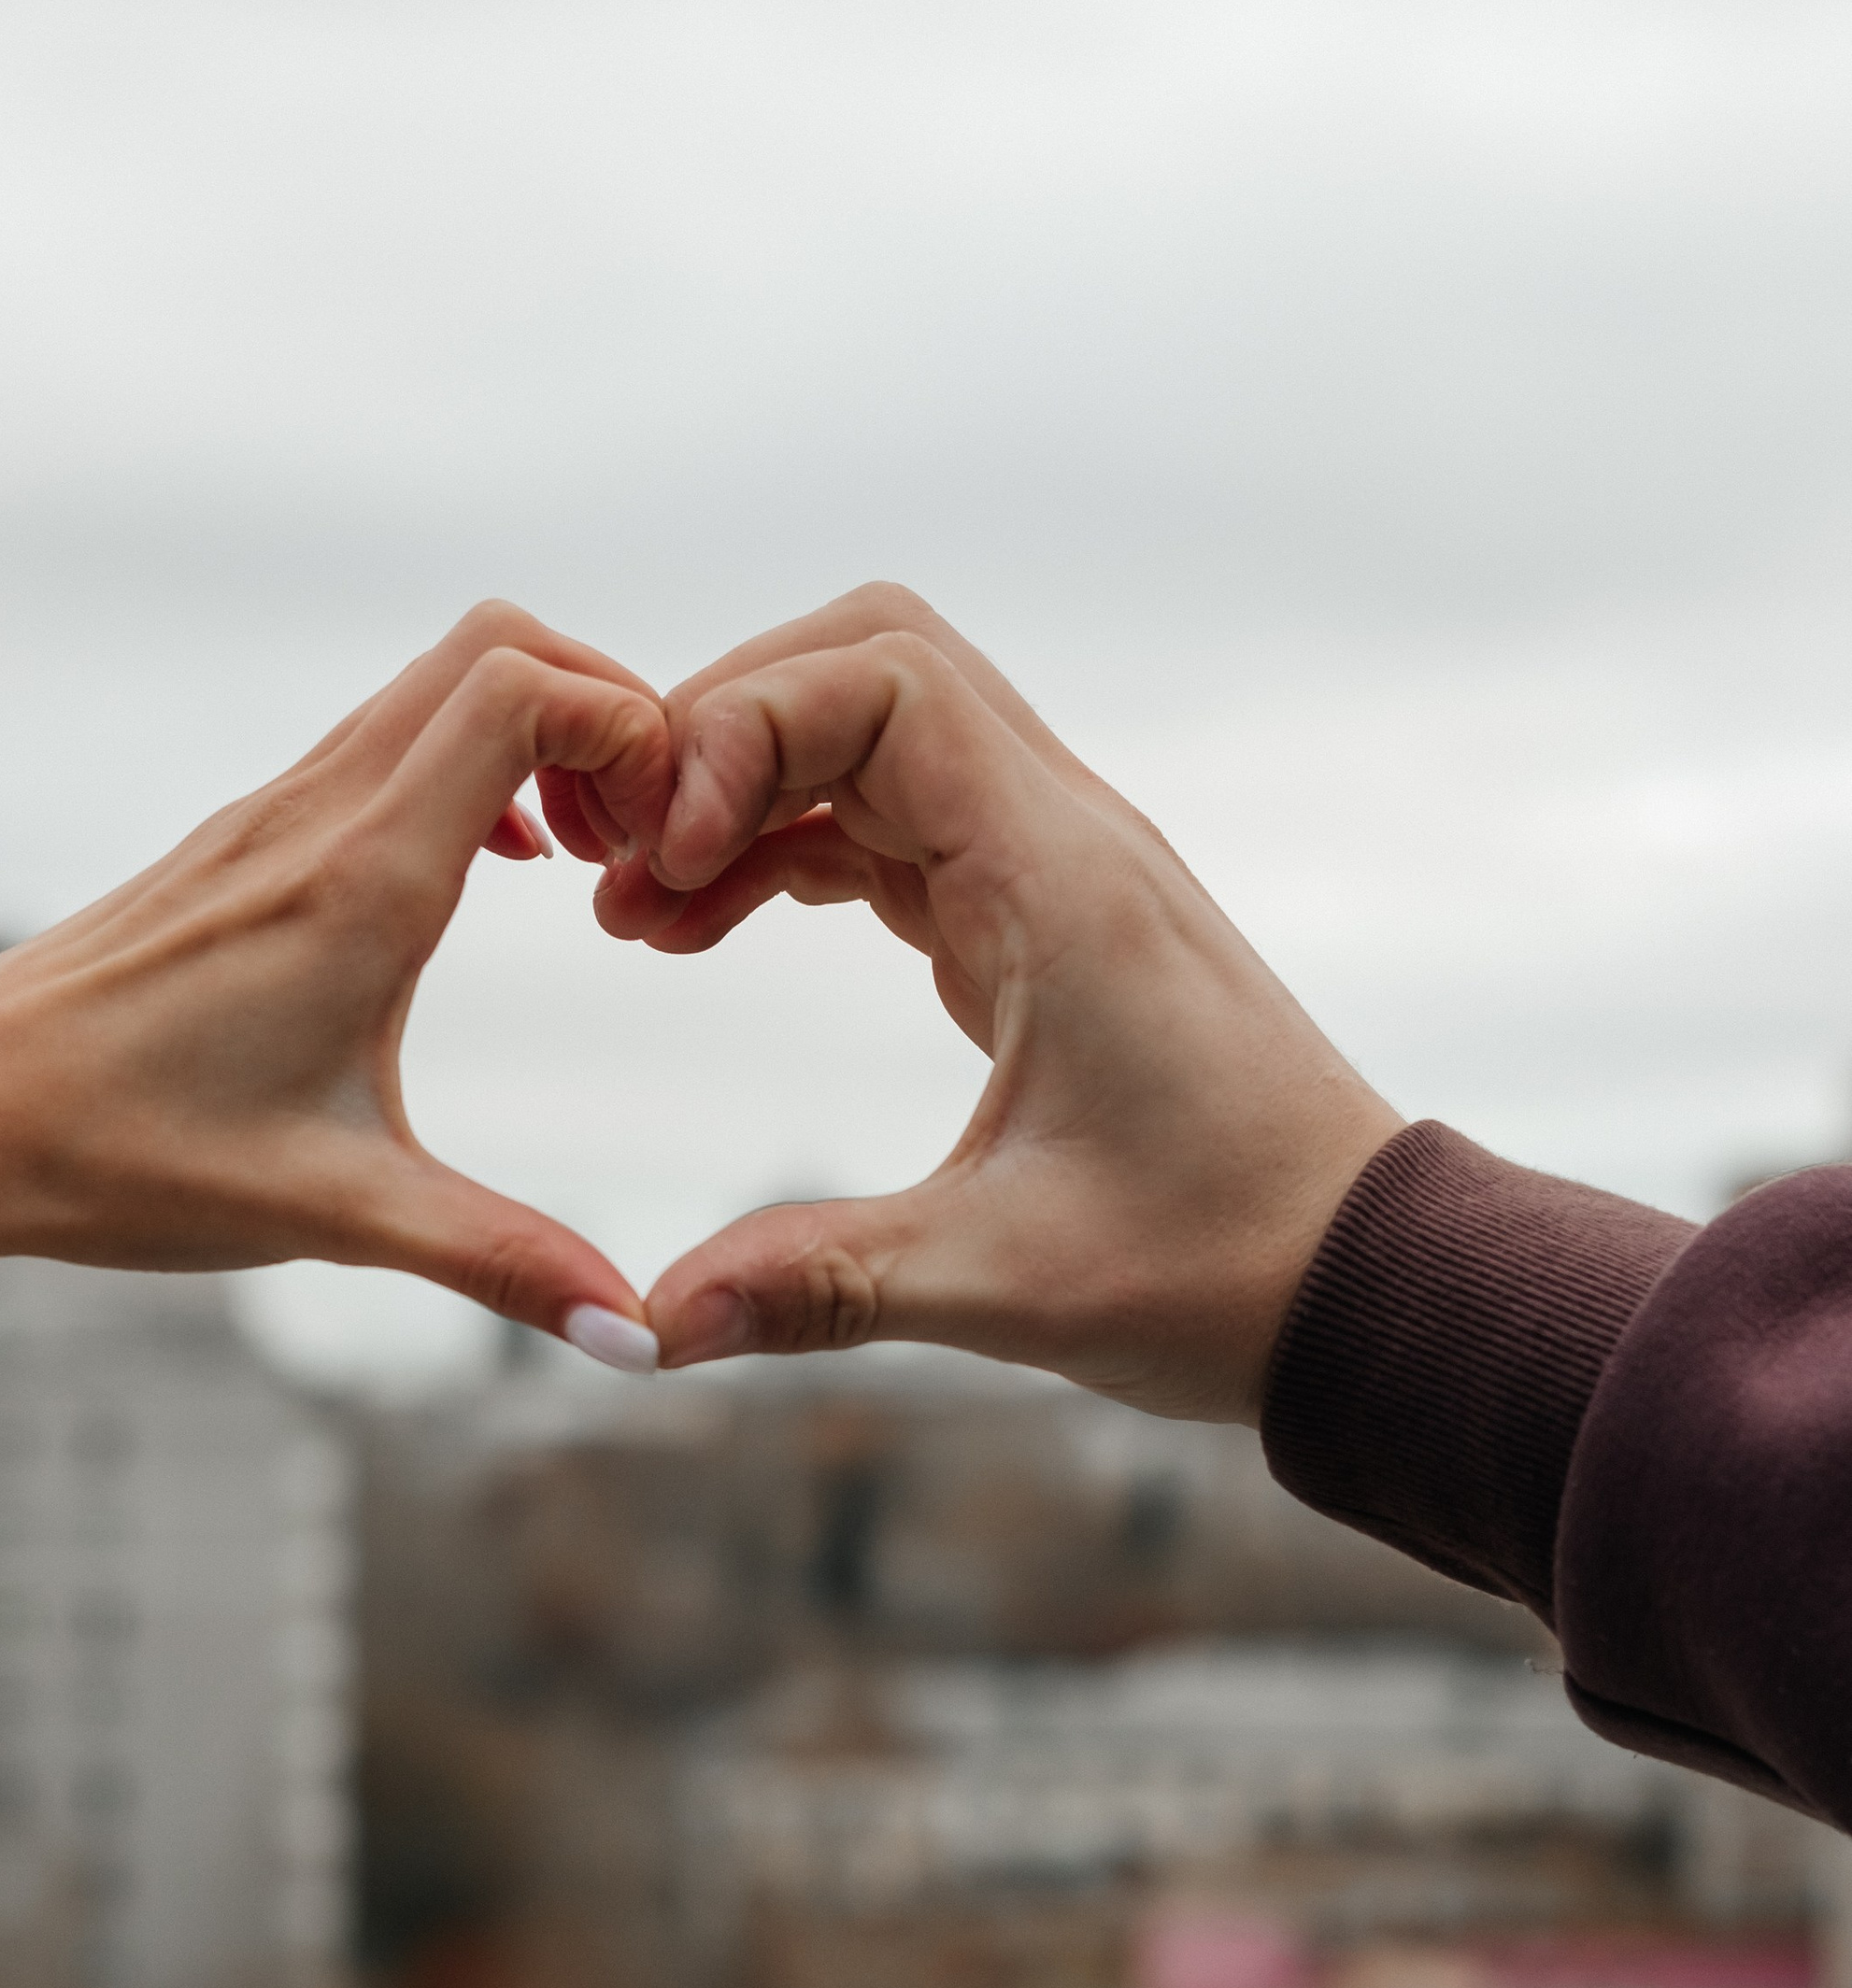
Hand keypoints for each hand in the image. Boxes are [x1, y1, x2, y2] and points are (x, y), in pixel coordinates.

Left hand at [0, 603, 674, 1354]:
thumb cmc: (126, 1156)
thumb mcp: (337, 1213)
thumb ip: (499, 1261)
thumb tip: (633, 1337)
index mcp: (359, 882)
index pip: (521, 690)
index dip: (628, 724)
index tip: (664, 835)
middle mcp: (317, 817)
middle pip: (492, 644)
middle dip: (605, 707)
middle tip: (642, 834)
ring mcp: (273, 816)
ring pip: (433, 684)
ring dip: (536, 734)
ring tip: (581, 858)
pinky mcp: (242, 841)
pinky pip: (383, 742)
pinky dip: (467, 763)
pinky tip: (484, 872)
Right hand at [543, 585, 1399, 1422]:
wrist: (1357, 1282)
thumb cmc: (1220, 1267)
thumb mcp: (1005, 1284)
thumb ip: (819, 1285)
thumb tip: (649, 1326)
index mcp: (1063, 881)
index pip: (886, 678)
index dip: (748, 729)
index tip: (672, 859)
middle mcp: (1062, 840)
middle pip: (866, 661)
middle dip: (724, 729)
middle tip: (629, 858)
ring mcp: (1051, 872)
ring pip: (873, 732)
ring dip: (746, 789)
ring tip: (640, 912)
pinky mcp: (1035, 923)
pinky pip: (891, 820)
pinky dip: (787, 846)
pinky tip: (706, 928)